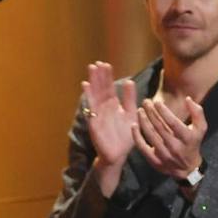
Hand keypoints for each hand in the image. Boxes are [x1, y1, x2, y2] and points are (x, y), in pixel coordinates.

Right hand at [81, 61, 136, 196]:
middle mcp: (104, 107)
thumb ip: (130, 98)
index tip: (105, 64)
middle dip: (99, 76)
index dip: (107, 76)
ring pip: (95, 94)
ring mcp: (98, 113)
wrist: (118, 154)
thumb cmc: (124, 136)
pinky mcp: (94, 121)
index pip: (109, 87)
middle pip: (101, 88)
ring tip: (91, 69)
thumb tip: (129, 81)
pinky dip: (88, 96)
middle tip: (97, 63)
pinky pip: (91, 107)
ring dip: (93, 82)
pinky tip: (86, 86)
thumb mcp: (131, 114)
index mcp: (113, 105)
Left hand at [134, 96, 206, 179]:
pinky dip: (137, 136)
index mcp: (187, 138)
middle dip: (151, 113)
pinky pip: (142, 147)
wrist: (187, 168)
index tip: (156, 102)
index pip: (173, 123)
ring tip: (140, 110)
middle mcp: (176, 147)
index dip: (164, 112)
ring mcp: (165, 155)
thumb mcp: (200, 128)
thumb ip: (197, 112)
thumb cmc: (192, 142)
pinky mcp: (155, 161)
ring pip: (151, 135)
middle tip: (145, 102)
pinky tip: (134, 125)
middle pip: (160, 127)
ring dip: (143, 121)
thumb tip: (188, 99)